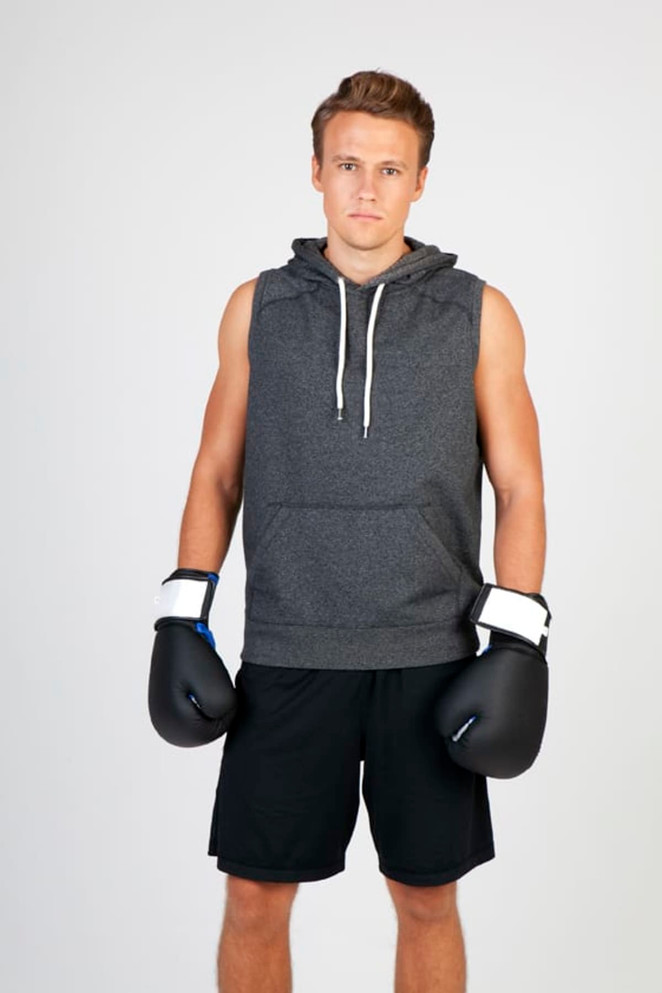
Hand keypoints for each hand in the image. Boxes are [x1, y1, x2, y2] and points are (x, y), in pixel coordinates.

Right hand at [148, 569, 237, 746]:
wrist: (175, 632)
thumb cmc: (194, 656)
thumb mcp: (218, 687)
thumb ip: (225, 713)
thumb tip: (219, 719)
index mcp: (173, 724)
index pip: (216, 731)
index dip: (228, 709)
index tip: (220, 683)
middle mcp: (163, 727)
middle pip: (208, 730)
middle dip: (218, 709)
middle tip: (212, 681)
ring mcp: (163, 719)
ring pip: (204, 722)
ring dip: (211, 704)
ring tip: (204, 680)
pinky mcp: (167, 710)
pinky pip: (195, 714)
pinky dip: (203, 701)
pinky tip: (199, 683)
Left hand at [433, 584, 550, 777]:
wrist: (523, 659)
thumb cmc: (484, 678)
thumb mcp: (449, 701)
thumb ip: (442, 730)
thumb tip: (453, 743)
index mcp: (491, 751)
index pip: (454, 752)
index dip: (455, 725)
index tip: (471, 703)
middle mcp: (512, 763)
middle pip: (471, 759)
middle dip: (469, 735)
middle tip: (482, 706)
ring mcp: (525, 759)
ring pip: (485, 758)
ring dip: (482, 739)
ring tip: (493, 710)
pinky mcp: (531, 751)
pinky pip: (500, 755)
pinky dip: (496, 739)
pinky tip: (502, 716)